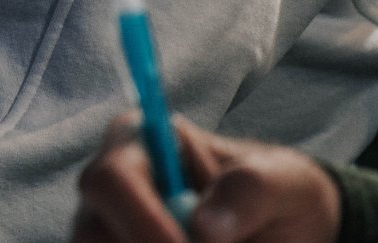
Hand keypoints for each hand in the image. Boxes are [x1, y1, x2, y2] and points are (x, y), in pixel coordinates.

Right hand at [74, 115, 340, 242]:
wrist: (282, 233)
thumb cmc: (280, 194)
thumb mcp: (286, 182)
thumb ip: (250, 190)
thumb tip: (203, 229)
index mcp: (139, 143)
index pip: (111, 179)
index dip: (141, 221)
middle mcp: (111, 190)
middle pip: (90, 234)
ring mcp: (107, 233)